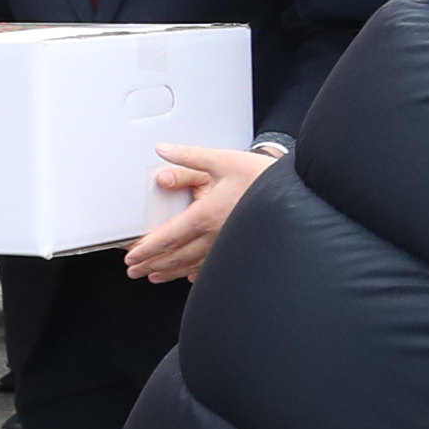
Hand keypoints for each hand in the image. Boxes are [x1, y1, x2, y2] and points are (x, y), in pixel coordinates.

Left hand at [121, 143, 271, 282]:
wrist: (296, 191)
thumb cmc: (262, 177)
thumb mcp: (222, 160)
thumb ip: (189, 158)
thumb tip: (163, 152)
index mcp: (205, 214)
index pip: (167, 237)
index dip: (146, 249)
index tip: (131, 256)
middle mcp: (214, 235)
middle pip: (175, 256)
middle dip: (151, 264)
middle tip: (134, 270)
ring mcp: (227, 245)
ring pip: (191, 265)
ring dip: (169, 272)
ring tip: (153, 276)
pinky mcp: (239, 247)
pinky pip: (213, 265)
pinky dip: (196, 273)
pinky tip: (188, 276)